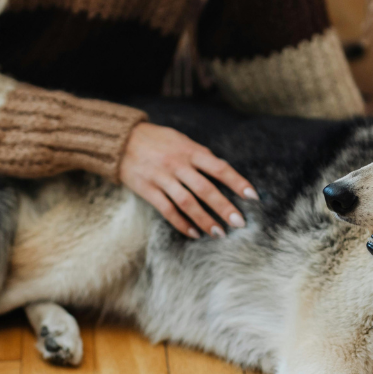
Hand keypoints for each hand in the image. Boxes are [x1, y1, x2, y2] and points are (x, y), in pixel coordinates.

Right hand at [120, 121, 258, 238]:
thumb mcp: (181, 140)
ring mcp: (162, 178)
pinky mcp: (148, 190)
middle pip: (205, 189)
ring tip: (219, 233)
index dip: (237, 182)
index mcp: (190, 151)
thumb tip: (224, 172)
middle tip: (239, 223)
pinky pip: (167, 210)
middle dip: (224, 208)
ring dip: (205, 220)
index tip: (252, 196)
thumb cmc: (158, 140)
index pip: (219, 168)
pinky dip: (182, 224)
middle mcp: (177, 164)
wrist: (121, 140)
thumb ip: (200, 156)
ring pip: (187, 203)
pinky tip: (195, 233)